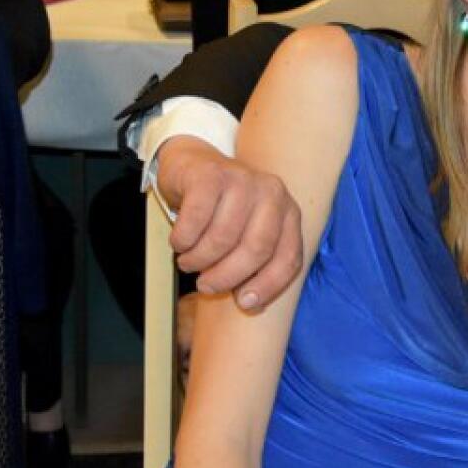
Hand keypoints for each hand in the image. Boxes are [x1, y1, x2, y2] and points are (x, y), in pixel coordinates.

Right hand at [155, 136, 302, 308]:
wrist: (193, 164)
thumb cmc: (222, 210)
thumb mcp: (248, 235)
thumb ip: (255, 265)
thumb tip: (250, 303)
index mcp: (288, 212)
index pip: (288, 258)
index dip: (268, 286)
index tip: (245, 303)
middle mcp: (272, 193)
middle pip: (256, 249)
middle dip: (227, 276)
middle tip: (206, 285)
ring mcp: (243, 180)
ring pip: (223, 237)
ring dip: (199, 259)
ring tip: (188, 262)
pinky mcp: (211, 174)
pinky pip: (196, 220)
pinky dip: (183, 239)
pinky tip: (179, 242)